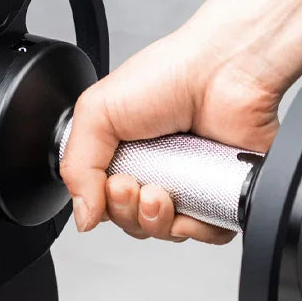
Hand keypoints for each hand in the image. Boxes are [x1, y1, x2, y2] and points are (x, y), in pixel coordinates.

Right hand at [60, 22, 282, 243]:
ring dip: (157, 221)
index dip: (104, 205)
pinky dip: (198, 227)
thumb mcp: (96, 112)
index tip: (112, 184)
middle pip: (131, 223)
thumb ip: (76, 168)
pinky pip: (208, 232)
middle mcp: (155, 171)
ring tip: (160, 192)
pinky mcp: (222, 192)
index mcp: (123, 154)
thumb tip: (82, 218)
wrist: (225, 69)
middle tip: (132, 185)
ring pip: (166, 232)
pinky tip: (191, 201)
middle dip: (126, 213)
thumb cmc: (169, 74)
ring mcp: (189, 183)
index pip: (104, 203)